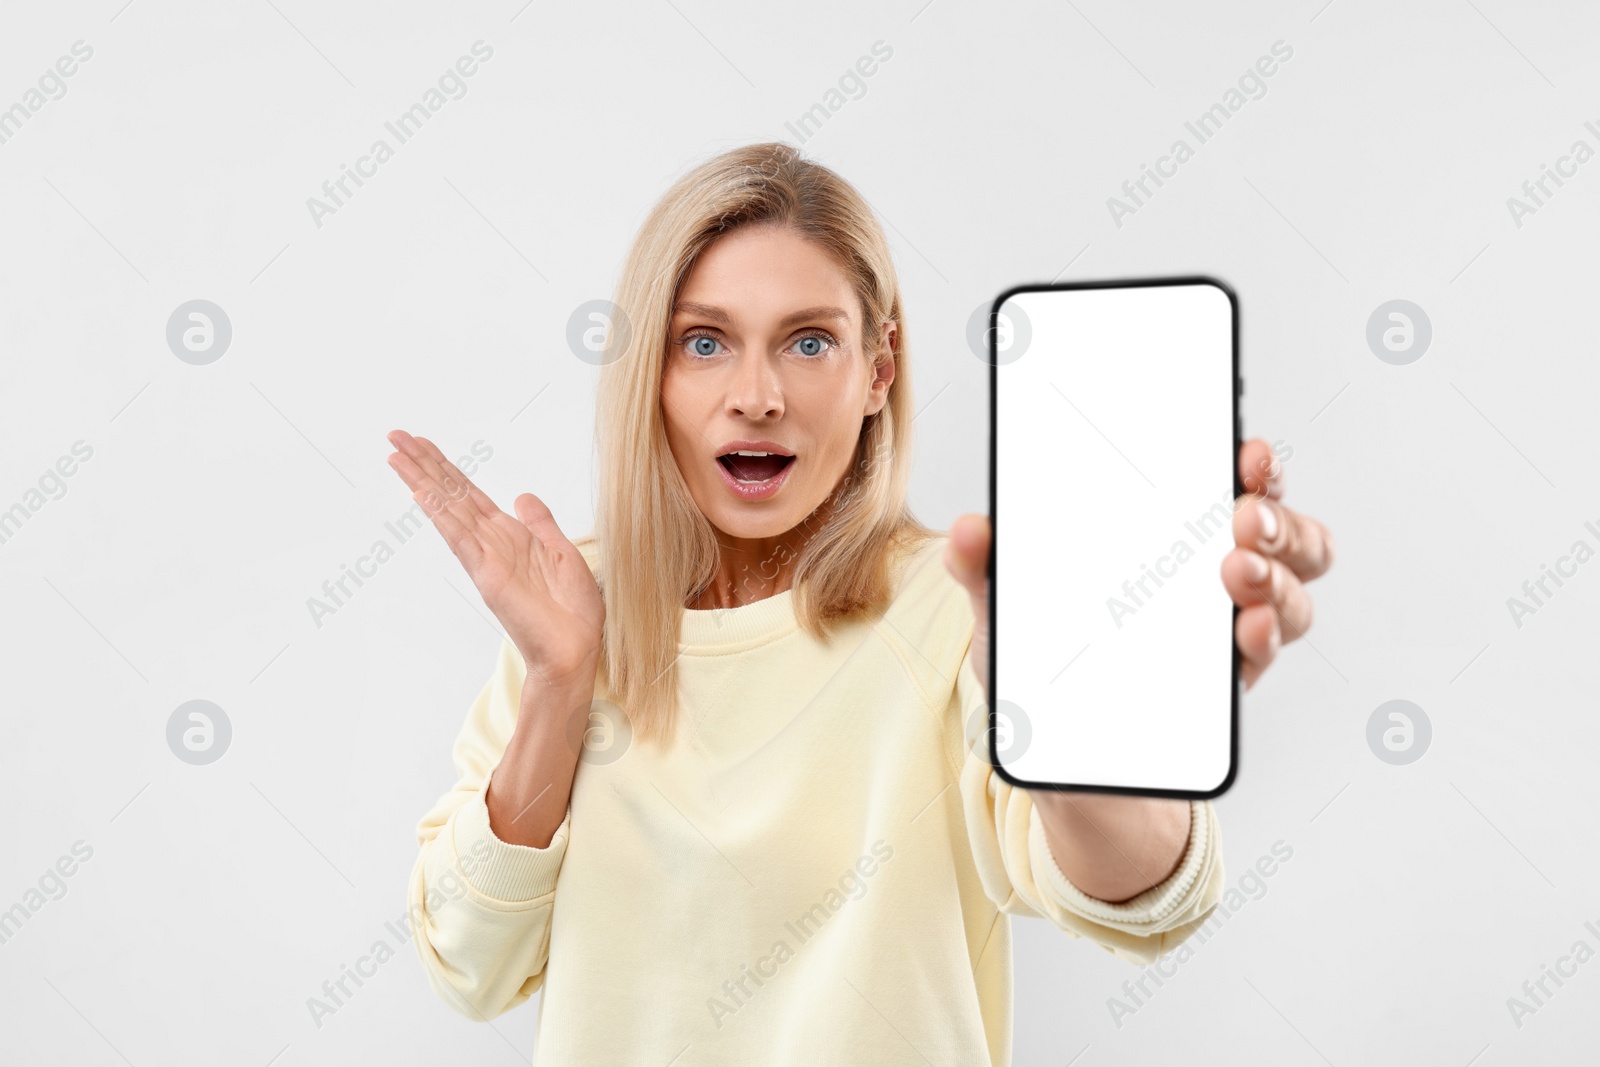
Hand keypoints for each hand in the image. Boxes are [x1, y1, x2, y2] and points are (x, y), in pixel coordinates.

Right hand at [385, 430, 603, 687]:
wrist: (576, 648)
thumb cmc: (573, 611)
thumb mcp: (563, 553)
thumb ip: (541, 523)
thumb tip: (522, 496)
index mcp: (511, 536)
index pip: (470, 494)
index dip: (447, 468)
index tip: (423, 444)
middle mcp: (492, 543)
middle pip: (451, 494)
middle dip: (424, 464)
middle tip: (396, 435)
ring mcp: (485, 557)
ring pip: (447, 509)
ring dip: (422, 479)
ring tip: (396, 453)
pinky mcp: (487, 574)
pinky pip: (459, 537)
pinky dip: (440, 513)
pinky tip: (421, 492)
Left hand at [943, 436, 1334, 705]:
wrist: (1058, 757)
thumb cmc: (1043, 667)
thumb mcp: (1004, 611)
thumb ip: (985, 569)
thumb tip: (969, 530)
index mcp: (1163, 537)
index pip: (1227, 484)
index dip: (1251, 464)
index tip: (1247, 453)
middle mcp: (1209, 574)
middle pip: (1282, 531)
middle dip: (1277, 515)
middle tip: (1242, 517)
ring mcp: (1226, 628)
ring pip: (1291, 589)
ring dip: (1277, 574)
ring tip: (1239, 572)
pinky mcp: (1228, 681)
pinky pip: (1267, 650)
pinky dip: (1266, 634)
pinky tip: (1248, 629)